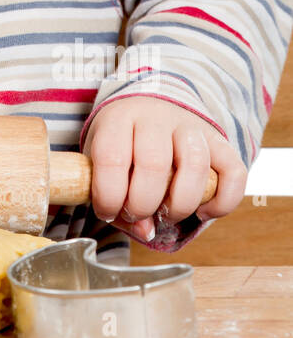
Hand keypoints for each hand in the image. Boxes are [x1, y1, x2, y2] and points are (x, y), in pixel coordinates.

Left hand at [82, 97, 246, 242]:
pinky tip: (203, 212)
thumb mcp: (103, 162)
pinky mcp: (219, 140)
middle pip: (153, 163)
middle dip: (143, 204)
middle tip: (138, 214)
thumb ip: (115, 199)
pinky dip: (223, 202)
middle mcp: (155, 117)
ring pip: (196, 165)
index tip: (108, 212)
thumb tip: (146, 231)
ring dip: (181, 204)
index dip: (109, 196)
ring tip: (168, 215)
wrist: (150, 106)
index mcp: (118, 119)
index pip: (112, 158)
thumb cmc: (122, 143)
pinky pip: (234, 173)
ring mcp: (190, 126)